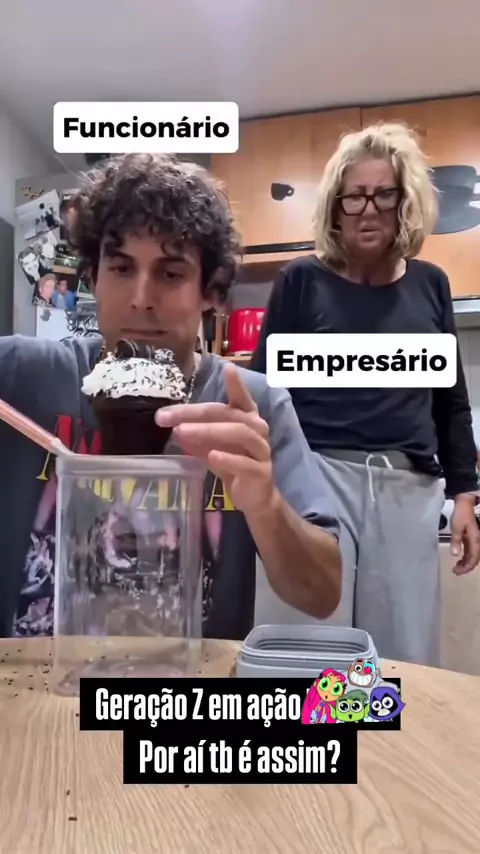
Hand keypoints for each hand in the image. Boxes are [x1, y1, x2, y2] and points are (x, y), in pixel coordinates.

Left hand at [155, 363, 273, 513]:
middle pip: (228, 414)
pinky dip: (227, 458)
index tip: (228, 367)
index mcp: (247, 419)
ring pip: (239, 434)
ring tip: (182, 432)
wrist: (255, 498)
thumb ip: (196, 435)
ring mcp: (261, 451)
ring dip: (208, 431)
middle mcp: (257, 430)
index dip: (236, 384)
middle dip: (196, 414)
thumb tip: (172, 425)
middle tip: (168, 416)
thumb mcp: (212, 446)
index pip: (241, 397)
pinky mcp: (260, 473)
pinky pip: (244, 463)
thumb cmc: (234, 465)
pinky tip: (211, 456)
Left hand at [450, 494, 479, 574]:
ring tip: (456, 567)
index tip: (456, 571)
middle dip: (466, 567)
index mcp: (475, 540)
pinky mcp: (472, 538)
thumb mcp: (456, 527)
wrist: (465, 503)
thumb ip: (456, 541)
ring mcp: (476, 540)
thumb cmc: (460, 515)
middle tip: (455, 571)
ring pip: (474, 556)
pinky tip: (460, 558)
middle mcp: (478, 542)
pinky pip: (472, 551)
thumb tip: (455, 555)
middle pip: (474, 559)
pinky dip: (466, 557)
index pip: (473, 559)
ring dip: (466, 563)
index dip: (466, 568)